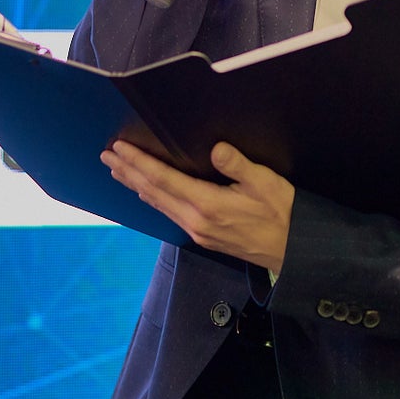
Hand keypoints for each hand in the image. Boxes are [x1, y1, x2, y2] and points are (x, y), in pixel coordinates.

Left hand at [103, 140, 293, 273]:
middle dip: (128, 172)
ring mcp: (197, 231)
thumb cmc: (282, 213)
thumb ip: (238, 165)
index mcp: (207, 205)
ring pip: (158, 204)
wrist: (292, 250)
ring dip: (136, 185)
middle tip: (107, 155)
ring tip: (119, 171)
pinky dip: (153, 197)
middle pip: (153, 192)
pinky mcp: (202, 236)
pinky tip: (148, 191)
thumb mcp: (265, 183)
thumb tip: (215, 149)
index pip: (163, 179)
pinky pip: (169, 213)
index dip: (139, 162)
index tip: (120, 148)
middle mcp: (195, 220)